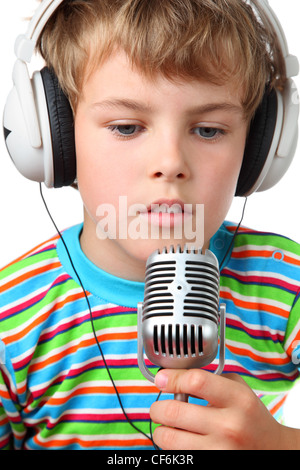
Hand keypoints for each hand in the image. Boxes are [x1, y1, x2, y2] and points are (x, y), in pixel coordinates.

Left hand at [150, 368, 298, 449]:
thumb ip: (209, 379)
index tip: (162, 379)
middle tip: (159, 407)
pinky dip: (172, 448)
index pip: (195, 382)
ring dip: (161, 431)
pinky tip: (181, 441)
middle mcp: (229, 426)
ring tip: (167, 426)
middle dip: (158, 408)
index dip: (172, 378)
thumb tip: (171, 377)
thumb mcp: (238, 389)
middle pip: (174, 411)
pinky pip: (178, 456)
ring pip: (169, 439)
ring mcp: (220, 450)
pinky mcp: (212, 463)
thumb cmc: (249, 416)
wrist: (272, 450)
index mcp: (237, 399)